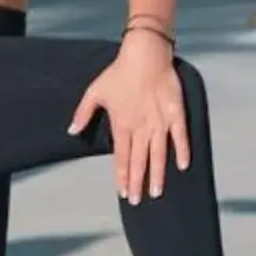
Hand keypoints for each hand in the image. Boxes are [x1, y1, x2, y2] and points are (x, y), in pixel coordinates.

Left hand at [69, 30, 189, 205]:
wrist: (144, 55)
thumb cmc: (118, 73)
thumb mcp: (94, 92)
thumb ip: (83, 114)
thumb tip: (72, 132)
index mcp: (122, 124)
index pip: (121, 157)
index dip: (121, 175)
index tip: (121, 191)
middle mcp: (141, 127)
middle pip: (139, 160)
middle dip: (137, 182)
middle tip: (136, 200)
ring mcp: (159, 121)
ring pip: (158, 154)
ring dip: (157, 174)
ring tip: (156, 192)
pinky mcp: (176, 113)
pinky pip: (180, 136)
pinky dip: (182, 151)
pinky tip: (183, 166)